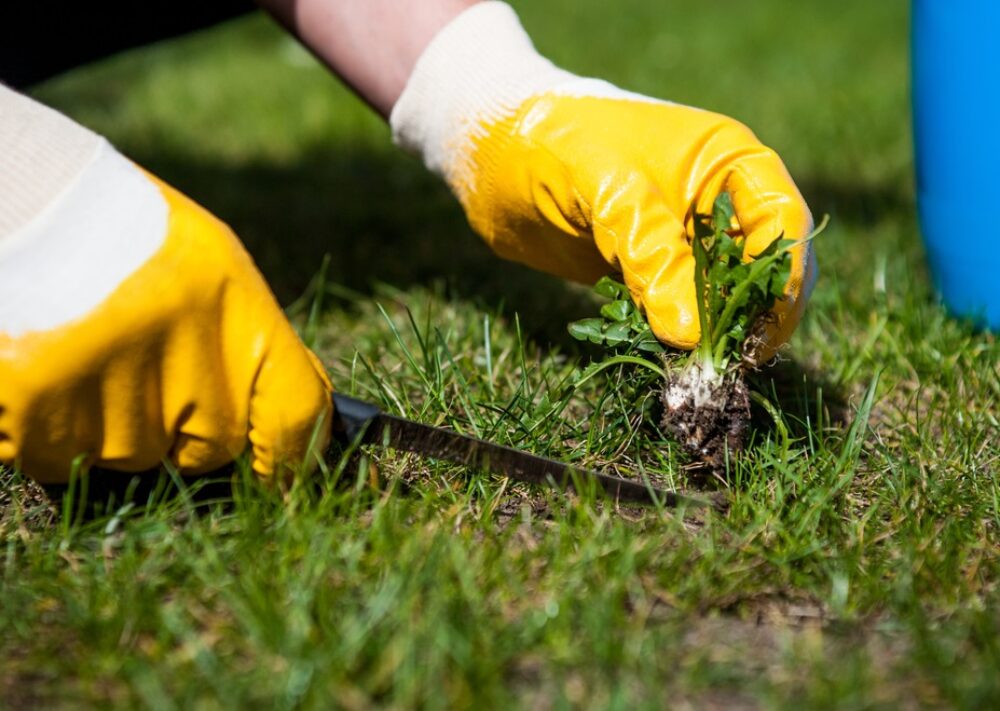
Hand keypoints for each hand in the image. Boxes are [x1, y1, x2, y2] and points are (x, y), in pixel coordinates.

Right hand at [0, 123, 330, 482]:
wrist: (20, 196)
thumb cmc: (122, 233)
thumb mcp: (210, 268)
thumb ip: (250, 346)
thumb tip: (299, 430)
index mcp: (233, 304)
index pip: (294, 411)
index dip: (295, 455)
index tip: (281, 474)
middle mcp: (181, 344)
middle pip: (208, 448)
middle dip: (181, 428)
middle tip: (141, 367)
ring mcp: (109, 376)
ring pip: (128, 456)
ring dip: (107, 425)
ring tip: (84, 351)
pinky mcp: (38, 398)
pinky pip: (57, 458)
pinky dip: (47, 430)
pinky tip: (45, 368)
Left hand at [391, 2, 814, 356]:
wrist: (489, 153)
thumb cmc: (550, 145)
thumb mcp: (605, 190)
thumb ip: (650, 253)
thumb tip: (690, 335)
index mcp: (727, 159)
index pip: (783, 223)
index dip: (781, 280)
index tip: (759, 333)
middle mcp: (718, 200)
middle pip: (764, 268)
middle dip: (752, 316)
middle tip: (724, 363)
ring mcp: (685, 238)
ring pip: (725, 296)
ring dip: (716, 334)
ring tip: (694, 369)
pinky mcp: (652, 269)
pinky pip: (682, 310)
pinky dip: (678, 336)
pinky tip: (665, 358)